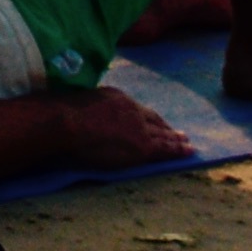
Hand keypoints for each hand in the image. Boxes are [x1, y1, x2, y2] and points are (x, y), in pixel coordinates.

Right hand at [56, 87, 192, 168]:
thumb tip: (88, 116)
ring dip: (177, 140)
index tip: (158, 123)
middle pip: (155, 121)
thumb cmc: (63, 115)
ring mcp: (139, 128)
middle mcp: (132, 110)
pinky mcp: (142, 146)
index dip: (151, 118)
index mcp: (118, 98)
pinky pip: (165, 149)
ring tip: (188, 145)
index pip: (139, 110)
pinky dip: (178, 151)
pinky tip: (188, 152)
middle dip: (168, 128)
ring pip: (163, 135)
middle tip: (181, 134)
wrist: (67, 122)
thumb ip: (93, 109)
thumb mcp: (81, 104)